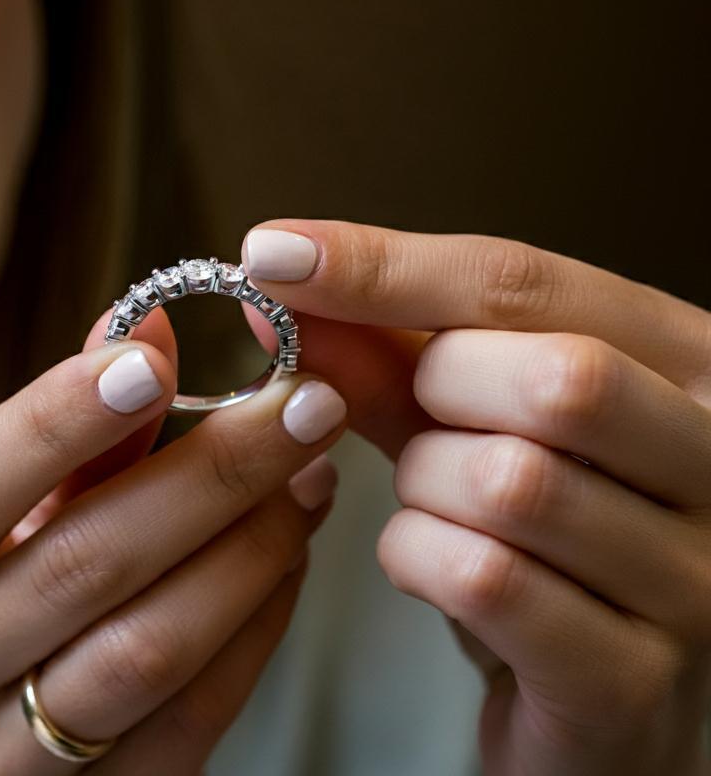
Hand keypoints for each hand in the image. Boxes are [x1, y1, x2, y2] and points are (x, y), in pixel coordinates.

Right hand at [0, 304, 347, 774]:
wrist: (9, 712)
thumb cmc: (14, 572)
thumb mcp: (23, 499)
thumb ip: (82, 417)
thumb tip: (153, 318)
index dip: (53, 424)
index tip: (151, 360)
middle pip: (78, 566)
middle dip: (207, 473)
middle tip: (301, 404)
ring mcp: (1, 762)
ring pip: (146, 647)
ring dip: (249, 547)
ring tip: (312, 473)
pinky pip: (197, 713)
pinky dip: (259, 620)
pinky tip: (292, 551)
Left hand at [239, 220, 710, 775]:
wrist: (589, 692)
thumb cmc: (534, 530)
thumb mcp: (469, 418)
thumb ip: (387, 351)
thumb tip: (283, 272)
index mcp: (687, 361)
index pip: (528, 284)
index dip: (387, 266)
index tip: (276, 253)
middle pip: (552, 377)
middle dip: (436, 392)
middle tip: (419, 421)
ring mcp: (694, 577)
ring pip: (511, 482)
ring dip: (426, 488)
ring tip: (434, 503)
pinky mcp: (635, 678)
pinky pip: (487, 581)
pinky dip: (421, 560)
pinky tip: (429, 564)